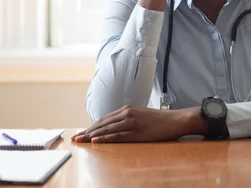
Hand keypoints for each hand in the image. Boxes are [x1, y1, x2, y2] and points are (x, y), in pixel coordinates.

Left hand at [71, 105, 205, 142]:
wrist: (175, 120)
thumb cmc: (159, 120)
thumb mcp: (140, 116)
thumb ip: (127, 119)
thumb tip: (114, 127)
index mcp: (127, 109)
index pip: (104, 119)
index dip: (91, 126)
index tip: (81, 133)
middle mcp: (127, 113)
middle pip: (102, 123)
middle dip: (87, 131)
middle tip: (75, 138)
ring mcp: (132, 122)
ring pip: (107, 129)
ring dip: (92, 135)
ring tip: (80, 140)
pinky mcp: (137, 131)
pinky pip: (117, 135)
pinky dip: (105, 138)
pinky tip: (96, 141)